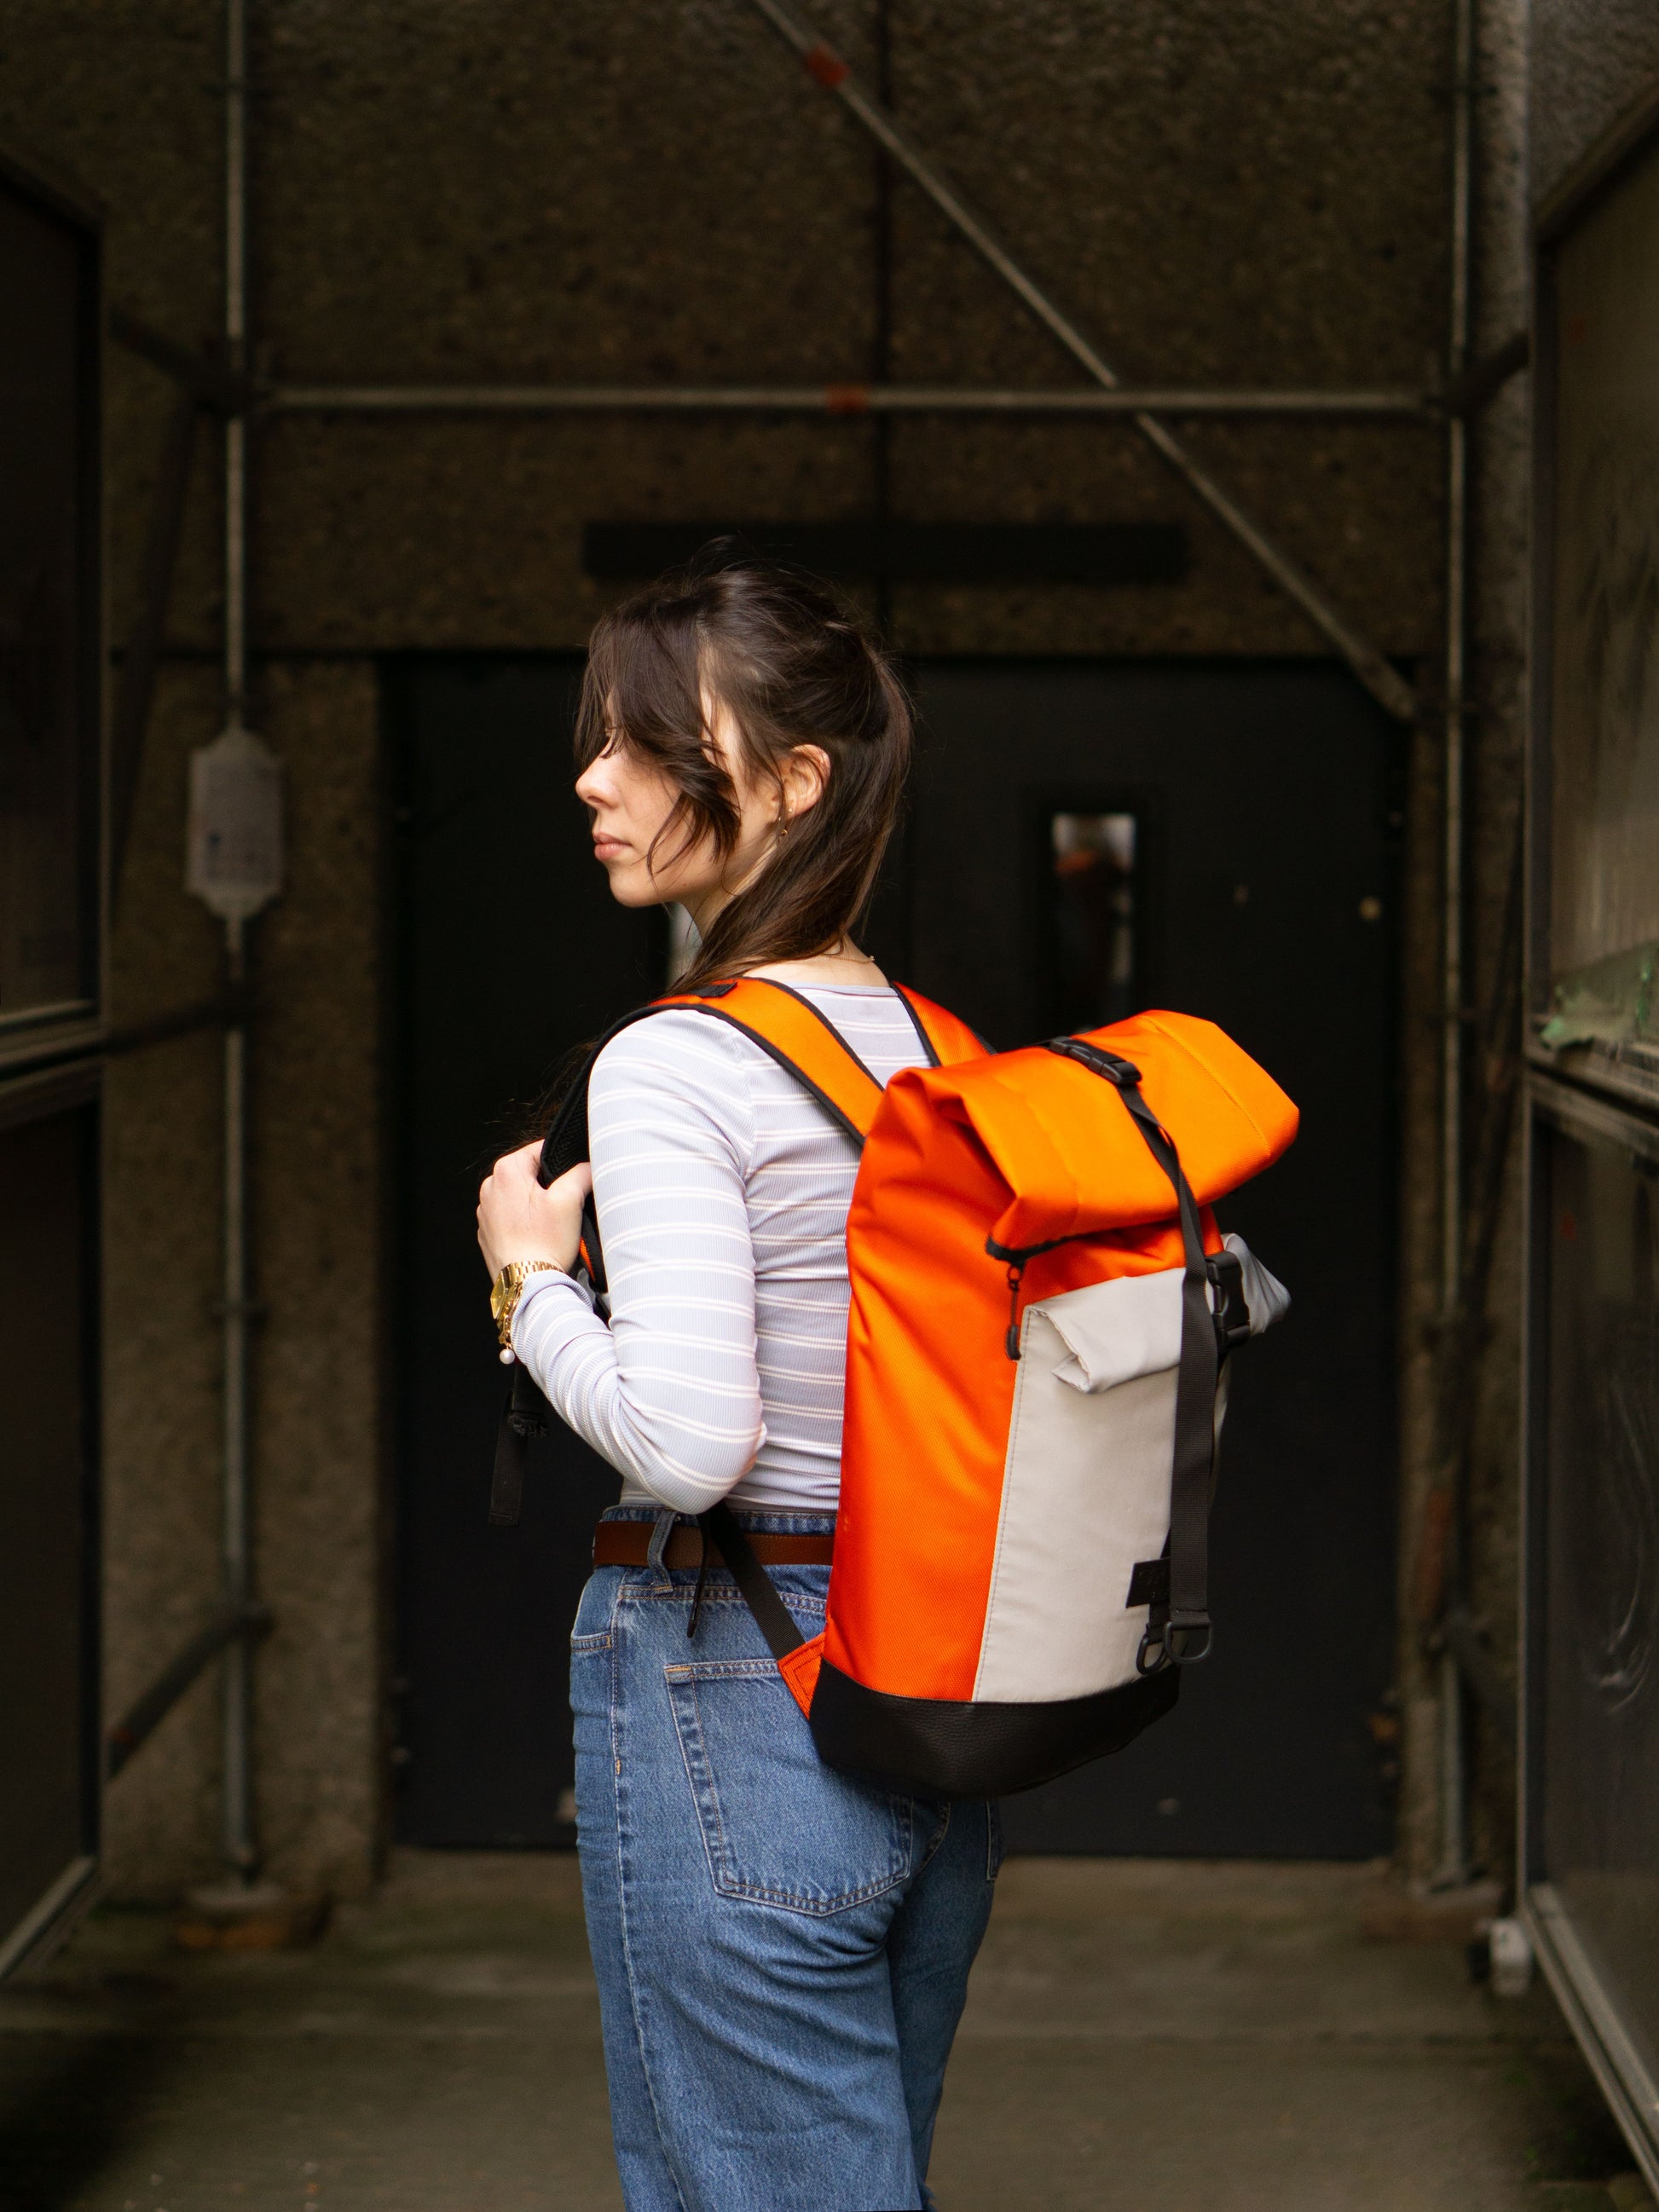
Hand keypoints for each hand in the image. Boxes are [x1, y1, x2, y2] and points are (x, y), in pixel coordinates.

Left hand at [477, 1142, 592, 1280]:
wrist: (528, 1285)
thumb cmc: (545, 1243)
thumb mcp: (570, 1200)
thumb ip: (581, 1172)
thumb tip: (587, 1166)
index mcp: (507, 1171)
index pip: (541, 1149)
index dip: (564, 1162)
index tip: (575, 1179)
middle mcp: (490, 1187)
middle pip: (531, 1174)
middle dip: (551, 1187)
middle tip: (566, 1207)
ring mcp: (486, 1212)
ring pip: (521, 1197)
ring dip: (538, 1206)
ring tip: (553, 1226)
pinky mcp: (488, 1233)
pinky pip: (512, 1218)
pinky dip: (526, 1224)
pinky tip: (539, 1238)